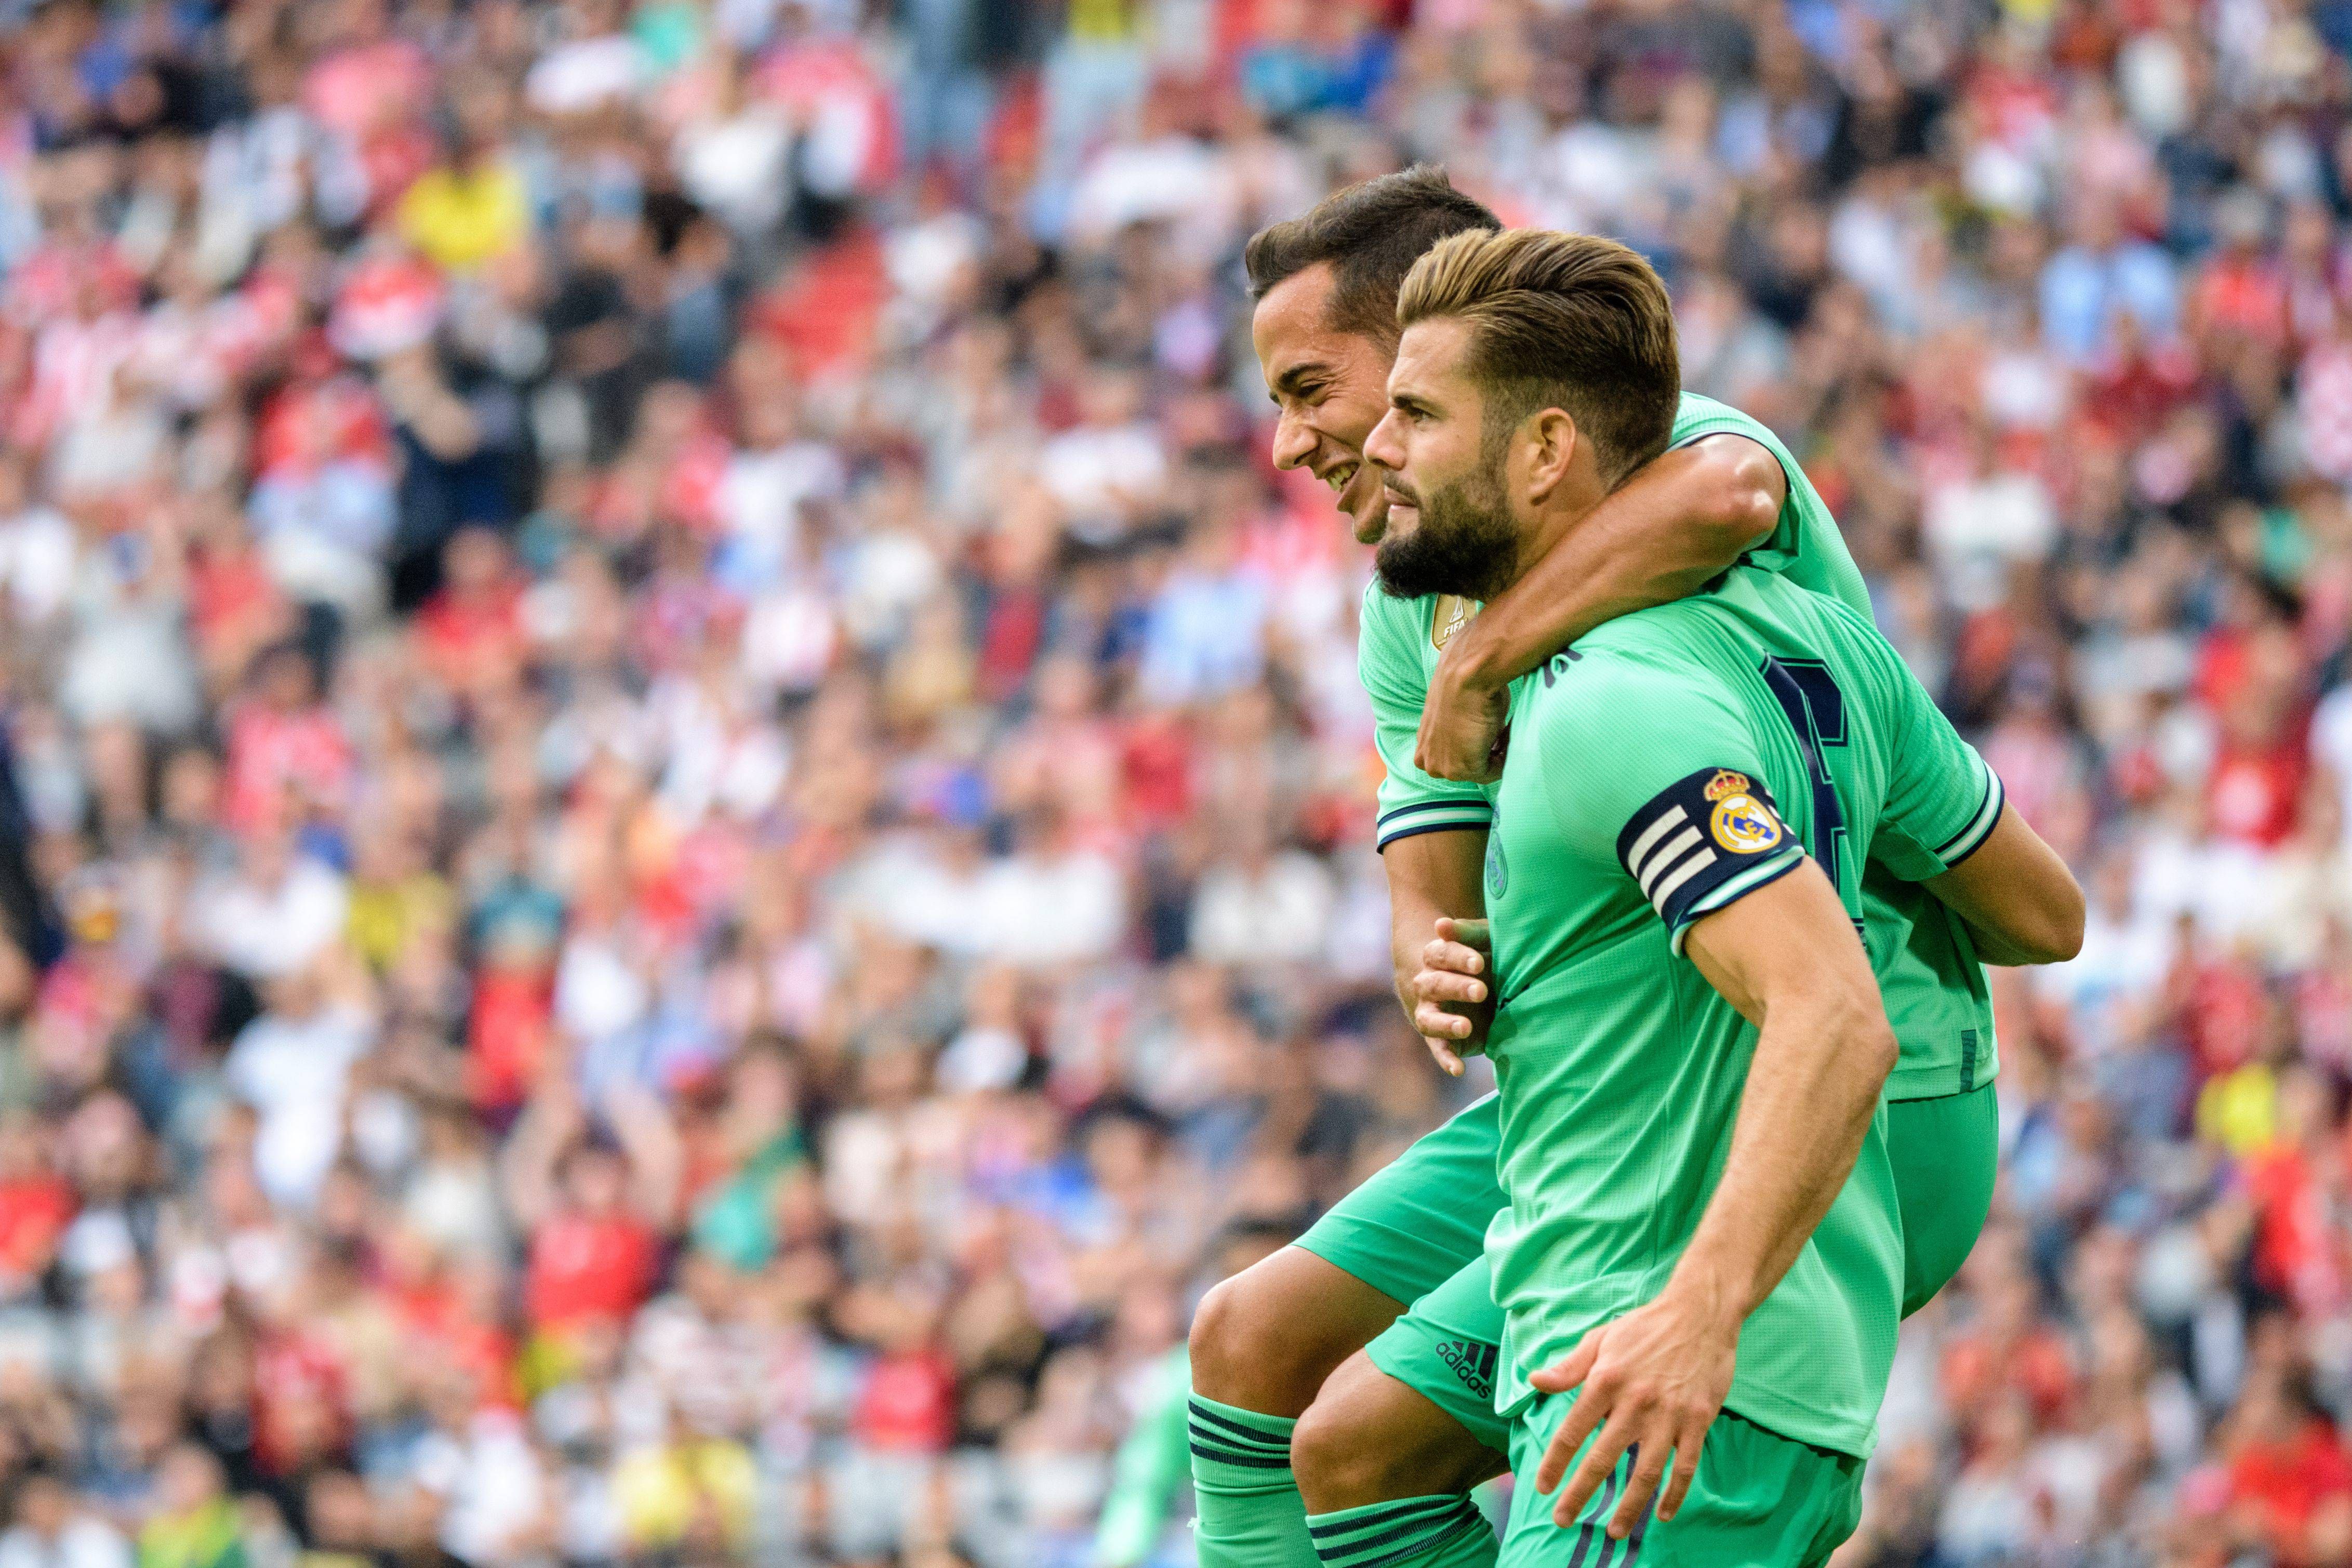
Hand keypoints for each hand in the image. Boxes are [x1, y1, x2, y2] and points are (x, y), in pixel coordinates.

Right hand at [1410, 917, 1492, 1075]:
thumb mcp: (1481, 940)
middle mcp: (1428, 985)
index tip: (1478, 962)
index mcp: (1435, 957)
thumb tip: (1440, 925)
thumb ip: (1465, 934)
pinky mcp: (1443, 1039)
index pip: (1439, 954)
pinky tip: (1458, 1069)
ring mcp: (1433, 1013)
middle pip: (1433, 985)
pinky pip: (1440, 1050)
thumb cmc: (1482, 958)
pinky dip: (1447, 1060)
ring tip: (1465, 1026)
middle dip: (1456, 988)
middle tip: (1481, 991)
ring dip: (1445, 1023)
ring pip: (1429, 1019)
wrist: (1484, 986)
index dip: (1457, 958)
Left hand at [1415, 633, 1510, 780]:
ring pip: (1480, 771)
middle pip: (1467, 768)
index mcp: (1423, 746)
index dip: (1477, 747)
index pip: (1455, 759)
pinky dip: (1504, 755)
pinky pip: (1493, 771)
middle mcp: (1428, 761)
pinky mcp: (1464, 770)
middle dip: (1484, 754)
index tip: (1490, 732)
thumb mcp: (1456, 714)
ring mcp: (1444, 769)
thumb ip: (1460, 733)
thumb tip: (1479, 735)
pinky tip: (1502, 731)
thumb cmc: (1465, 685)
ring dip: (1495, 754)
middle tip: (1497, 729)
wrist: (1467, 675)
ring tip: (1499, 727)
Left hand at [1527, 1281, 1738, 1538]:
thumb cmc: (1645, 1327)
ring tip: (1615, 1532)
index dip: (1554, 1463)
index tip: (1542, 1486)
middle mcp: (1634, 1401)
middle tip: (1563, 1519)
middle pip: (1603, 1459)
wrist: (1699, 1313)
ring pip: (1645, 1472)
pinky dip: (1675, 1494)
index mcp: (1605, 1380)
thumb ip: (1569, 1367)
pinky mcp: (1698, 1420)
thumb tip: (1535, 1382)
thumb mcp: (1600, 1339)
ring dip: (1629, 1506)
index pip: (1572, 1431)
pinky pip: (1685, 1466)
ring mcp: (1668, 1414)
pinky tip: (1664, 1514)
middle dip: (1580, 1494)